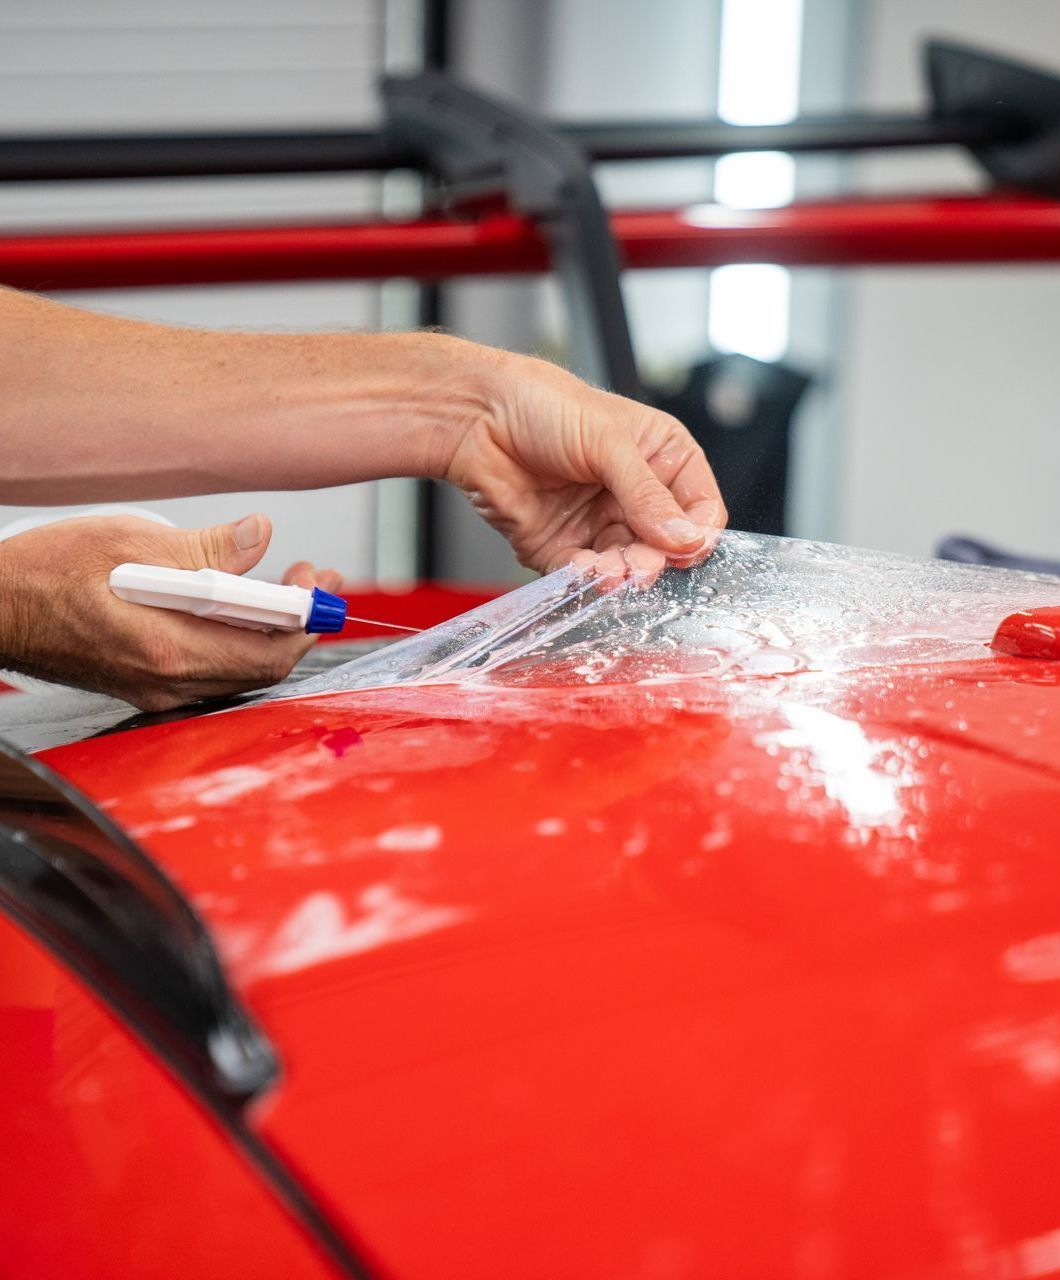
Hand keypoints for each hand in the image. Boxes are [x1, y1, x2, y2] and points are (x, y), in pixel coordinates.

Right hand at [0, 513, 340, 710]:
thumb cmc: (47, 572)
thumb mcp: (132, 540)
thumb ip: (207, 547)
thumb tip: (258, 536)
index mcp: (169, 648)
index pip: (267, 651)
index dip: (304, 618)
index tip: (318, 582)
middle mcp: (167, 681)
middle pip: (260, 666)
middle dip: (294, 622)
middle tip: (308, 578)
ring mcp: (155, 689)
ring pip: (238, 670)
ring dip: (267, 630)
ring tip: (279, 585)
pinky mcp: (145, 685)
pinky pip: (210, 670)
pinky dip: (234, 640)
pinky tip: (236, 607)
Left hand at [441, 348, 726, 580]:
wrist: (477, 418)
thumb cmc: (543, 405)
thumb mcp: (607, 441)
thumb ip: (646, 493)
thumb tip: (684, 537)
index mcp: (661, 458)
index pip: (700, 507)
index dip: (697, 532)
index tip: (688, 548)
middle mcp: (636, 494)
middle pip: (665, 545)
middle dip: (656, 559)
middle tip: (642, 565)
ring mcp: (600, 522)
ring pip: (628, 564)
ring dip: (622, 573)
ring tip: (610, 571)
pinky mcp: (564, 546)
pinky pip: (586, 574)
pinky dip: (588, 579)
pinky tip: (584, 570)